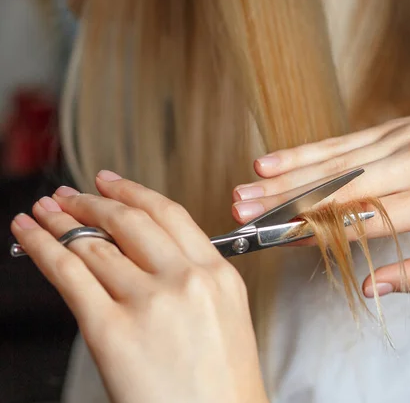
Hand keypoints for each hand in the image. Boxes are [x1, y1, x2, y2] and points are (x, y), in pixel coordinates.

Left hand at [11, 171, 266, 402]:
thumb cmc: (222, 386)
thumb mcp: (224, 318)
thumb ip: (192, 280)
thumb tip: (142, 255)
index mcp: (217, 275)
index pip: (169, 215)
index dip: (133, 192)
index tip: (112, 182)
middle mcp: (184, 280)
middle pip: (130, 221)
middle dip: (94, 201)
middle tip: (73, 193)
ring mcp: (148, 302)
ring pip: (94, 244)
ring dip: (61, 220)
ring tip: (45, 209)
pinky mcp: (110, 330)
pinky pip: (69, 274)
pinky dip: (42, 247)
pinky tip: (30, 233)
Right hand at [231, 55, 409, 294]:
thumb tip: (373, 287)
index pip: (369, 219)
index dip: (322, 232)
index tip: (280, 243)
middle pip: (340, 186)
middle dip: (286, 202)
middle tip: (242, 214)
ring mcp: (401, 139)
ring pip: (333, 161)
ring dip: (284, 176)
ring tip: (245, 189)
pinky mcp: (393, 127)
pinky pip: (342, 141)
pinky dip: (305, 151)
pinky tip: (273, 158)